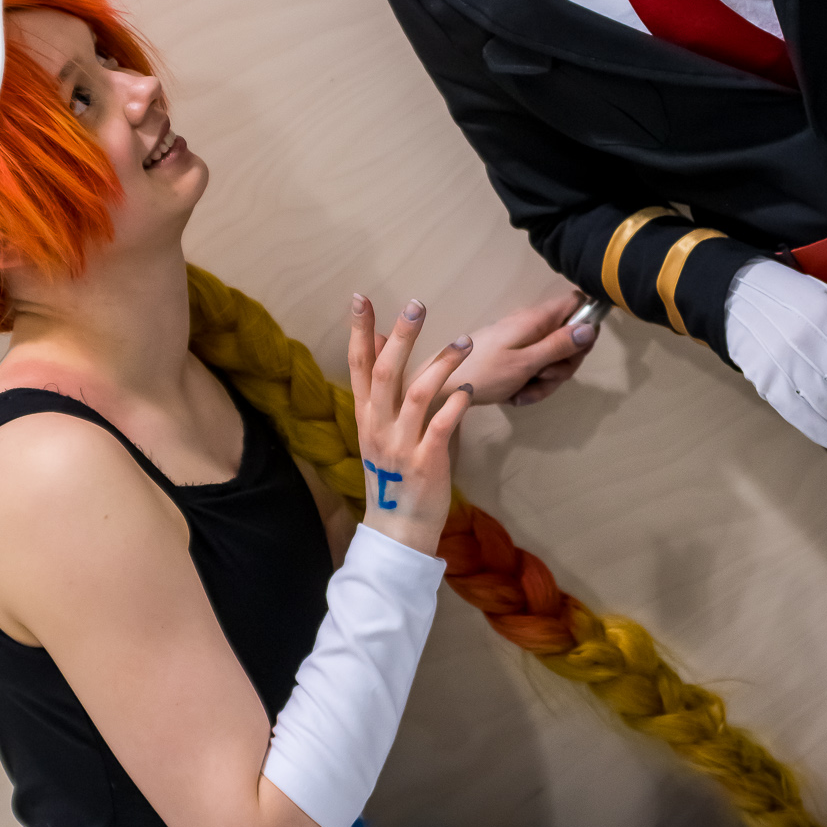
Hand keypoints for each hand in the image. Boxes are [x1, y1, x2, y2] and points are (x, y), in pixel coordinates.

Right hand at [349, 294, 472, 554]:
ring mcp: (401, 445)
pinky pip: (442, 425)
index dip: (359, 331)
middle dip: (401, 337)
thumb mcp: (379, 428)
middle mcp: (378, 426)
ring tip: (465, 341)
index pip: (357, 365)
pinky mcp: (426, 461)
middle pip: (385, 372)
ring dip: (442, 364)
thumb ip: (381, 386)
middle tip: (417, 305)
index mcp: (365, 416)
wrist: (398, 528)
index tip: (360, 298)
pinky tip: (469, 388)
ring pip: (418, 394)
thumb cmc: (394, 474)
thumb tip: (380, 339)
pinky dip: (457, 403)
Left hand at [447, 290, 599, 407]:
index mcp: (536, 319)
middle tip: (543, 378)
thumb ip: (558, 345)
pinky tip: (514, 395)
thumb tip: (591, 328)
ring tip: (522, 391)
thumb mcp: (525, 363)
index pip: (577, 303)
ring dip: (544, 382)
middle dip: (562, 366)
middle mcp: (532, 326)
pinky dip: (530, 385)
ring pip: (554, 360)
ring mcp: (523, 342)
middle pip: (570, 339)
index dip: (586, 325)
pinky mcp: (514, 357)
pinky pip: (536, 370)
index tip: (577, 350)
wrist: (442, 386)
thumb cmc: (482, 372)